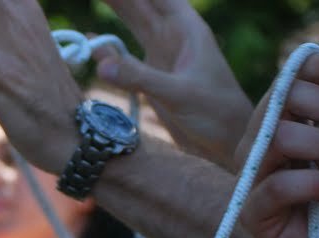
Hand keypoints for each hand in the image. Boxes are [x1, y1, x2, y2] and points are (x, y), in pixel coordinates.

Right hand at [91, 0, 252, 166]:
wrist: (227, 142)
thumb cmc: (216, 113)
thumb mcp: (178, 93)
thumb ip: (140, 78)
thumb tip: (101, 64)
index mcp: (187, 29)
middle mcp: (173, 37)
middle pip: (141, 6)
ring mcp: (162, 57)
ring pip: (133, 25)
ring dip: (114, 13)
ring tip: (94, 0)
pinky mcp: (152, 78)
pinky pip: (126, 58)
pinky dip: (109, 51)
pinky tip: (92, 43)